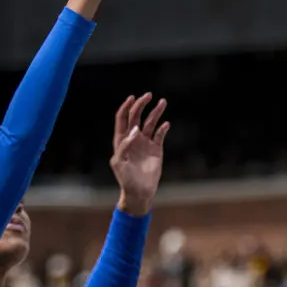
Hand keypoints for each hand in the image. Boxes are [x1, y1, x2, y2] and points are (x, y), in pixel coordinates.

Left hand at [111, 93, 167, 216]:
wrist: (139, 191)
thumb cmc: (126, 179)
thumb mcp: (120, 162)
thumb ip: (125, 145)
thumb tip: (136, 130)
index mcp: (122, 140)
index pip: (122, 118)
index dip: (126, 107)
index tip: (133, 98)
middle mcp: (134, 138)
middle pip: (137, 117)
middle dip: (141, 104)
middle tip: (148, 95)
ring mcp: (145, 143)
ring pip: (150, 123)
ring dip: (156, 112)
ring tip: (163, 102)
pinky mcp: (156, 149)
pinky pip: (160, 135)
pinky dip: (163, 128)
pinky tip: (166, 124)